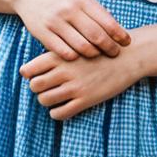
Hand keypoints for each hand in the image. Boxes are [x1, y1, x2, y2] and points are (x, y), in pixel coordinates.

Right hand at [13, 0, 130, 60]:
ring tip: (98, 55)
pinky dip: (74, 57)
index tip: (126, 42)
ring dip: (93, 54)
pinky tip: (79, 57)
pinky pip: (63, 52)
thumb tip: (118, 28)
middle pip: (96, 36)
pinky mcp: (43, 33)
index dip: (120, 35)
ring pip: (81, 47)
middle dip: (109, 48)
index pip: (107, 21)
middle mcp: (69, 9)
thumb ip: (98, 10)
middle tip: (115, 53)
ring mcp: (55, 21)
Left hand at [19, 39, 144, 119]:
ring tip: (55, 97)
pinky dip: (57, 113)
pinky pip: (60, 113)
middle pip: (34, 86)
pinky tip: (63, 107)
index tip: (35, 75)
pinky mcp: (86, 100)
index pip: (28, 69)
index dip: (29, 74)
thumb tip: (37, 64)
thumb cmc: (101, 48)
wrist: (127, 56)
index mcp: (60, 55)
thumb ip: (58, 52)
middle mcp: (64, 71)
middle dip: (38, 88)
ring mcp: (75, 86)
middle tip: (46, 87)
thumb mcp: (77, 43)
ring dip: (47, 100)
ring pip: (44, 100)